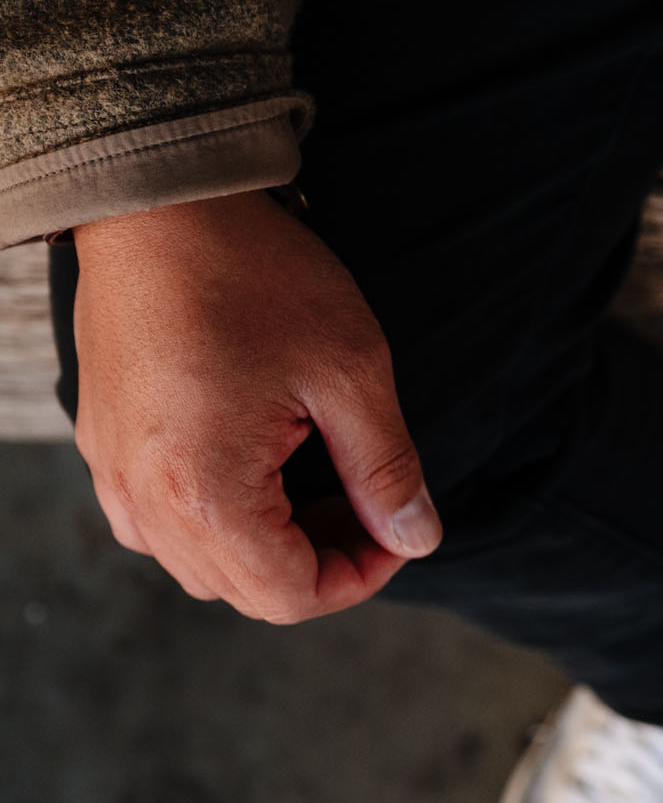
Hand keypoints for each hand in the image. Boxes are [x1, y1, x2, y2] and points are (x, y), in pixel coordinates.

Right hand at [71, 191, 439, 622]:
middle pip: (243, 590)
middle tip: (372, 502)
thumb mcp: (352, 373)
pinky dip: (218, 515)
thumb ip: (387, 468)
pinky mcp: (104, 443)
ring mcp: (113, 473)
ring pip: (199, 562)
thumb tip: (417, 537)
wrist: (161, 205)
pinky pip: (158, 519)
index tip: (399, 527)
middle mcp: (144, 499)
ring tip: (325, 479)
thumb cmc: (257, 279)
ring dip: (271, 544)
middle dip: (322, 562)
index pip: (289, 597)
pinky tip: (264, 463)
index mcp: (204, 494)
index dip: (361, 576)